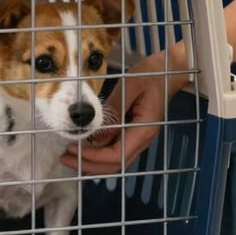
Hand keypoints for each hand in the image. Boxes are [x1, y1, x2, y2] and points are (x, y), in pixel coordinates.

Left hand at [61, 48, 187, 175]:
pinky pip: (117, 150)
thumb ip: (114, 110)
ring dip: (94, 162)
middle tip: (65, 158)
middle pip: (116, 164)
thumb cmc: (151, 74)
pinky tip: (86, 147)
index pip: (117, 156)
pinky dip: (100, 153)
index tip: (74, 151)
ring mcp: (140, 137)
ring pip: (116, 161)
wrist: (170, 70)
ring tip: (71, 156)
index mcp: (144, 129)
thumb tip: (96, 135)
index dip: (94, 158)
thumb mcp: (129, 86)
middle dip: (89, 165)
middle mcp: (143, 139)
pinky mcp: (135, 132)